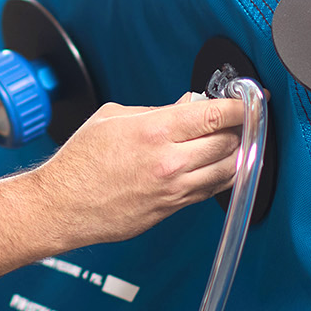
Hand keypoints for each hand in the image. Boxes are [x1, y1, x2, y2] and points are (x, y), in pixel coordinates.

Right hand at [36, 94, 245, 245]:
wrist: (63, 205)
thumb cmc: (80, 162)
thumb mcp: (112, 118)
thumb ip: (156, 111)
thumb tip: (186, 106)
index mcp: (155, 131)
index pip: (214, 115)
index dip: (239, 106)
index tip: (248, 100)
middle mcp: (169, 161)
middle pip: (228, 142)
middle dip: (240, 128)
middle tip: (241, 120)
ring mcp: (173, 189)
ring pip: (227, 170)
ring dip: (237, 155)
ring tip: (236, 143)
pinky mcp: (172, 209)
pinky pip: (210, 191)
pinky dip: (221, 177)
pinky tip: (218, 166)